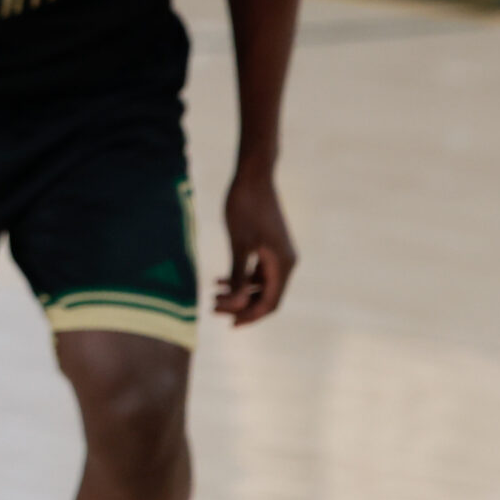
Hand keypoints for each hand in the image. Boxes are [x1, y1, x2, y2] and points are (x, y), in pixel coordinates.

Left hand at [213, 167, 295, 325]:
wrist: (253, 175)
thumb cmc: (245, 206)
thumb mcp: (239, 243)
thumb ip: (239, 275)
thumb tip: (238, 304)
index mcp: (283, 264)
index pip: (270, 303)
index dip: (249, 316)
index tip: (228, 324)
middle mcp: (286, 262)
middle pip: (265, 296)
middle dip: (241, 305)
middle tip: (213, 308)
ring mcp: (278, 254)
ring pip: (260, 284)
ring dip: (239, 292)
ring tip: (213, 296)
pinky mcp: (269, 245)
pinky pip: (257, 270)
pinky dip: (240, 277)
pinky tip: (219, 280)